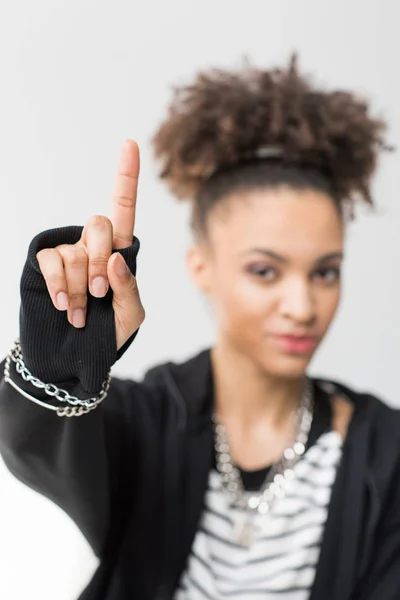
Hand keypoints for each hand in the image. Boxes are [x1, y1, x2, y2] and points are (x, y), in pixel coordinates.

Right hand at [36, 139, 144, 350]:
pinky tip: (64, 305)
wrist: (73, 356)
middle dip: (100, 263)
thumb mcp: (131, 315)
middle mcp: (92, 247)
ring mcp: (67, 254)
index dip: (126, 178)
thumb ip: (130, 287)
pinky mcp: (44, 265)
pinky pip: (52, 261)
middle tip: (99, 295)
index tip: (130, 144)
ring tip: (80, 312)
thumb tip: (115, 259)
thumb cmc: (107, 333)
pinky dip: (60, 285)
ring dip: (80, 288)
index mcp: (118, 253)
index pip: (124, 211)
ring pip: (75, 252)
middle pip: (98, 225)